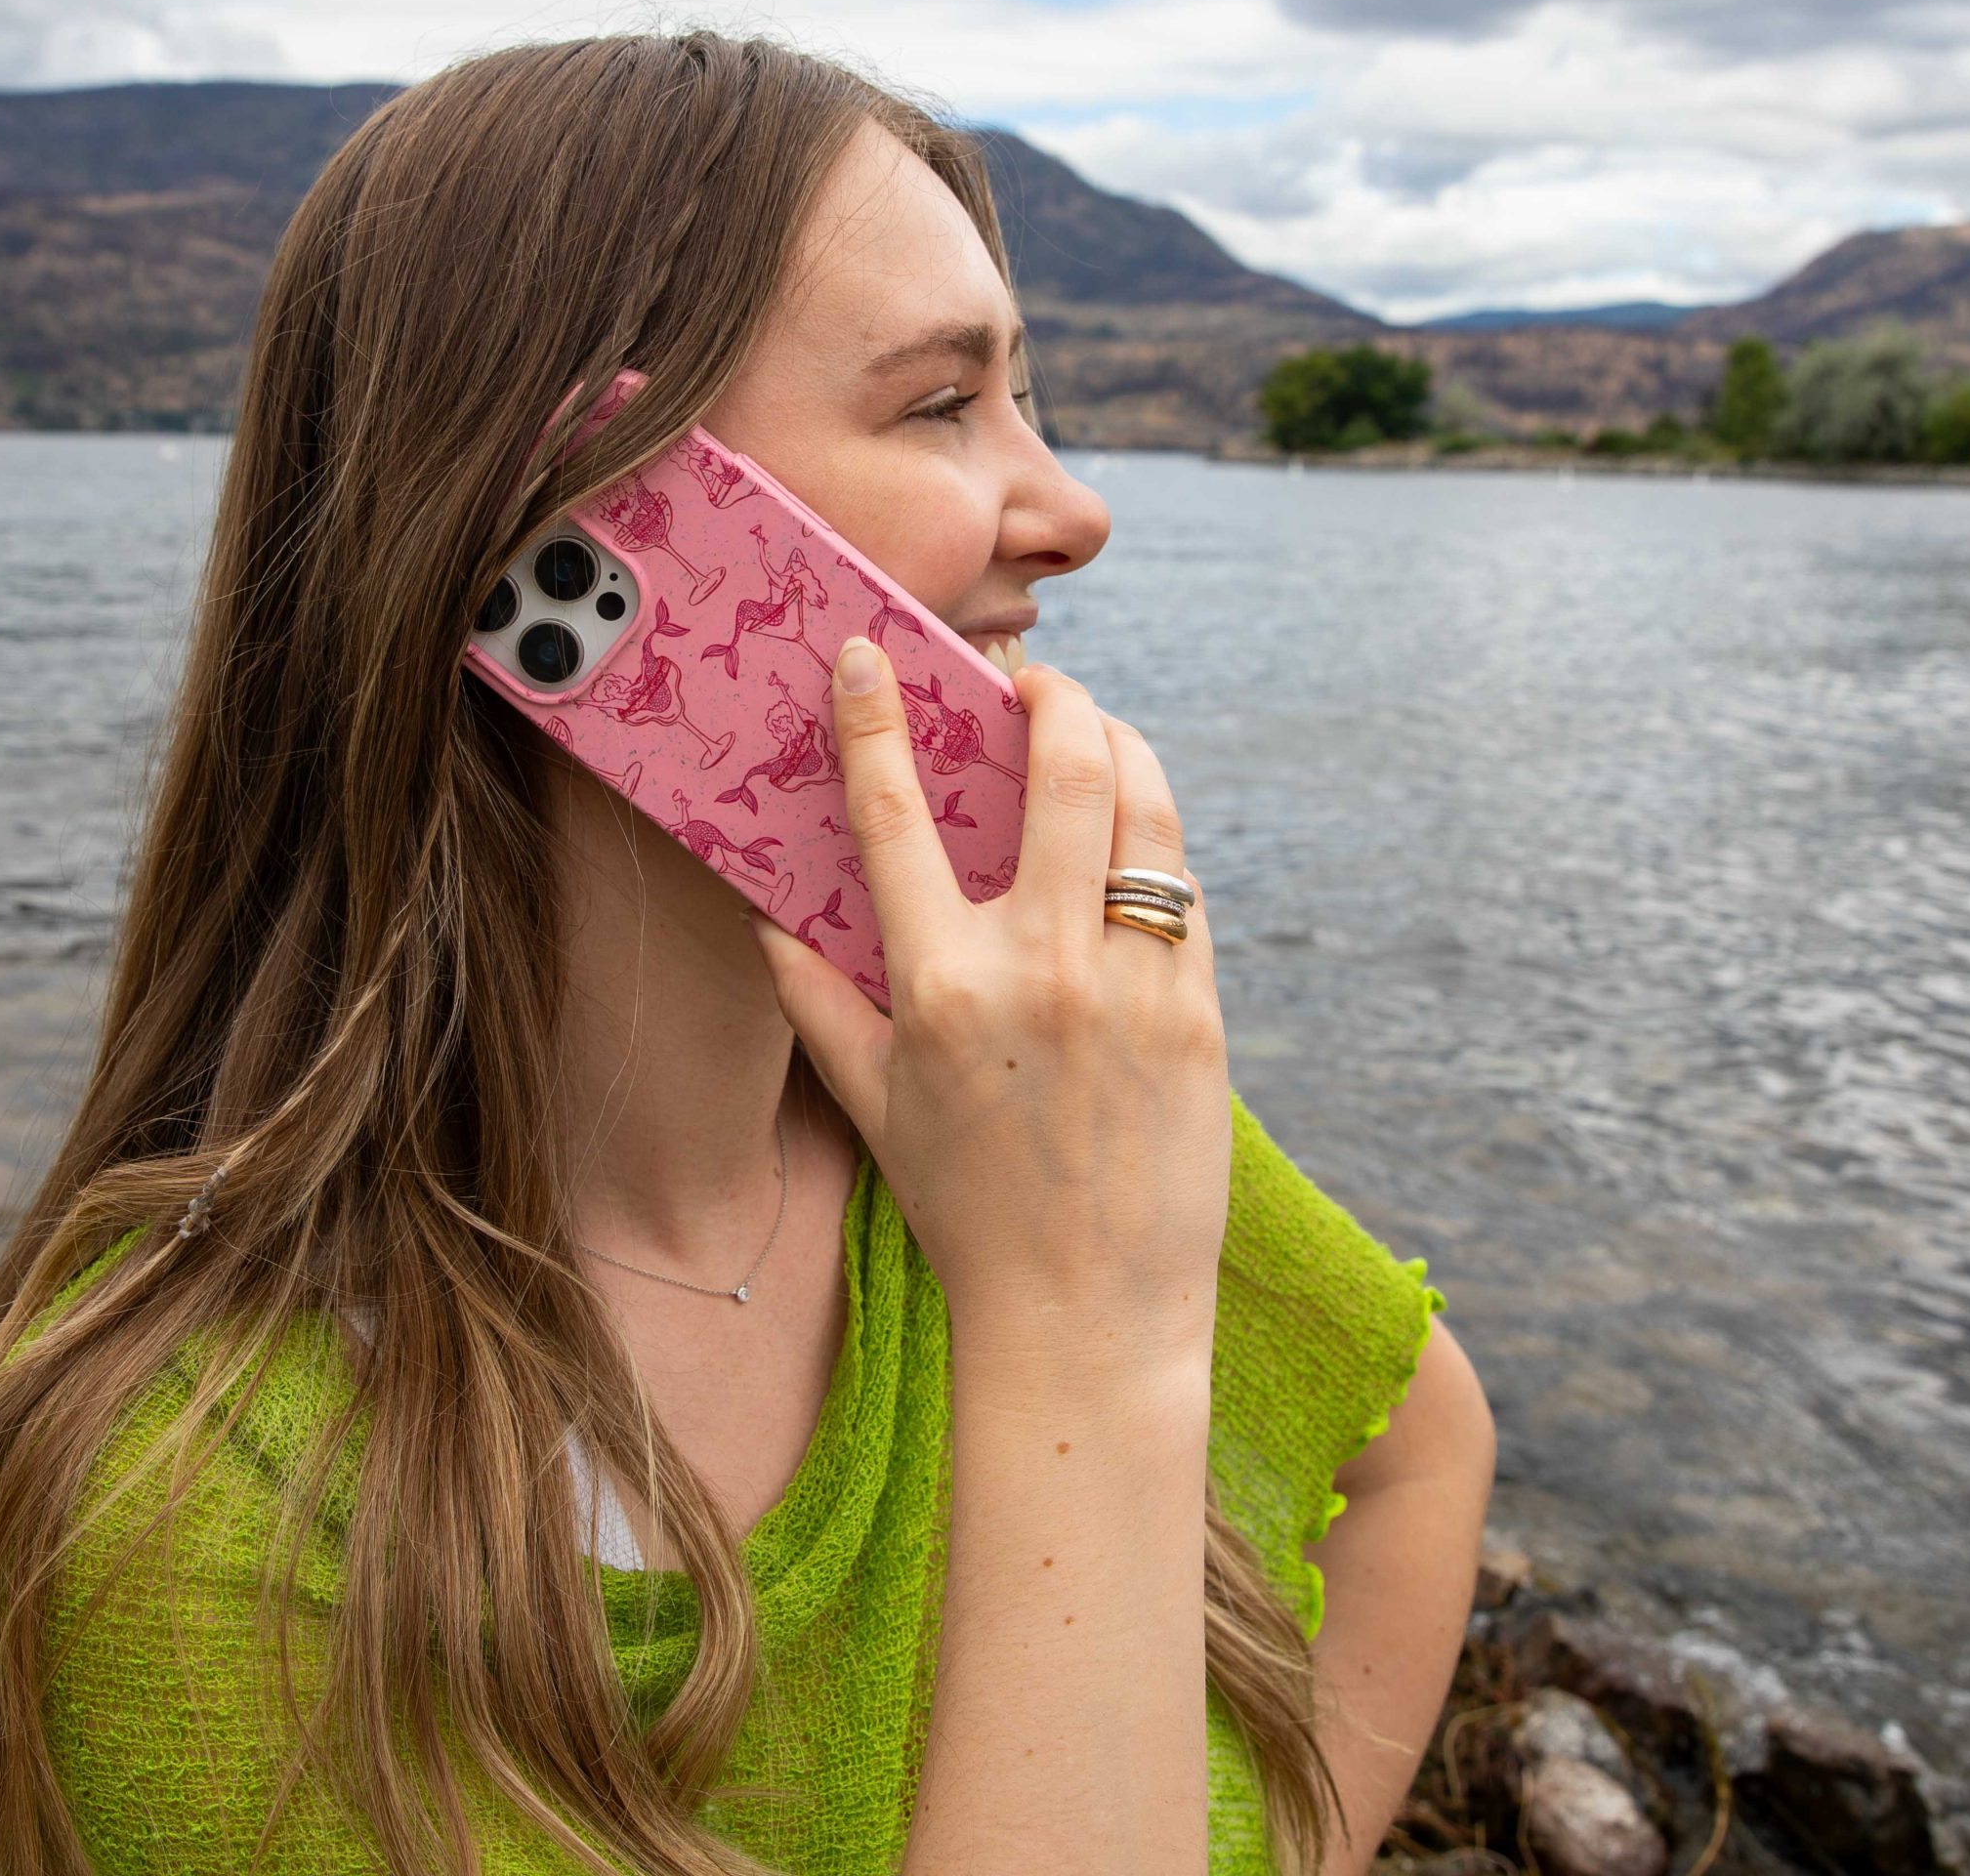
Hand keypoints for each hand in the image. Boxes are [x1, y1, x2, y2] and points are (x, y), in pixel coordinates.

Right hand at [752, 638, 1231, 1378]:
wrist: (1087, 1315)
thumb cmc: (967, 1211)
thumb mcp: (873, 1105)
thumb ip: (815, 1004)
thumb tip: (769, 921)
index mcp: (941, 986)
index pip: (896, 814)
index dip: (875, 717)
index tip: (869, 654)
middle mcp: (1042, 968)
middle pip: (1064, 771)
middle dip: (1052, 696)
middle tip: (1036, 679)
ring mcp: (1134, 985)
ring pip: (1148, 809)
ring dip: (1123, 747)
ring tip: (1097, 736)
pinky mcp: (1199, 1010)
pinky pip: (1183, 890)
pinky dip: (1158, 844)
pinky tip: (1137, 842)